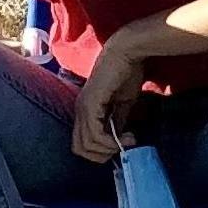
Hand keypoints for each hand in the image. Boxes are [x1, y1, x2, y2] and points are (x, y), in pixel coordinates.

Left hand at [71, 28, 154, 166]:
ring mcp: (83, 108)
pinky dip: (110, 142)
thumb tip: (118, 139)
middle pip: (80, 149)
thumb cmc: (125, 73)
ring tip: (128, 140)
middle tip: (123, 147)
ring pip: (86, 145)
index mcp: (85, 111)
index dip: (101, 151)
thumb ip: (117, 121)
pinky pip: (94, 135)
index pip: (81, 144)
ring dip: (109, 149)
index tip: (122, 145)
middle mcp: (79, 111)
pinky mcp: (90, 105)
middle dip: (103, 155)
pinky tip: (125, 137)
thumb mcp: (123, 104)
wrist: (126, 53)